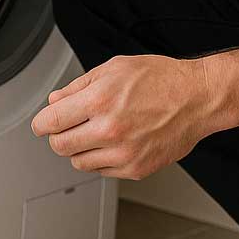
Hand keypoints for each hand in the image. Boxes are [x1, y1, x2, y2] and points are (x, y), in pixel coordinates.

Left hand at [31, 55, 218, 180]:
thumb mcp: (116, 67)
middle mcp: (109, 130)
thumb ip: (80, 85)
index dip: (41, 122)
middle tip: (69, 125)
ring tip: (100, 129)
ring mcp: (122, 153)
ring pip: (79, 161)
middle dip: (59, 135)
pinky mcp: (135, 169)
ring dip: (82, 147)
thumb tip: (55, 101)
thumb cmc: (161, 78)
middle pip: (59, 146)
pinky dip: (103, 158)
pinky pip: (102, 170)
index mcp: (100, 100)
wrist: (197, 98)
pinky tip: (117, 139)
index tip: (42, 123)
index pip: (49, 122)